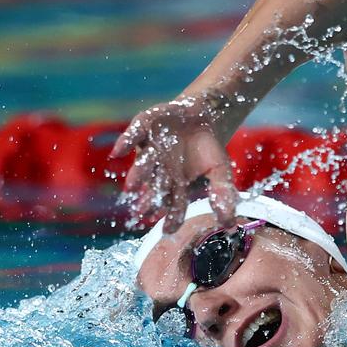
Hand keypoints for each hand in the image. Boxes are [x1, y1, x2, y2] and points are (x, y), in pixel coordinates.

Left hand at [111, 93, 238, 232]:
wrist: (198, 117)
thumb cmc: (207, 149)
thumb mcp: (219, 170)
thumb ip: (222, 193)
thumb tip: (229, 222)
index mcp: (176, 185)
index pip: (175, 204)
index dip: (172, 217)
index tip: (168, 230)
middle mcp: (159, 172)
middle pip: (156, 187)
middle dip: (150, 199)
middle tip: (143, 213)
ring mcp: (149, 151)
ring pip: (143, 164)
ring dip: (138, 174)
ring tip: (132, 187)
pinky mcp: (142, 130)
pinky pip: (133, 136)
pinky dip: (125, 142)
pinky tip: (118, 152)